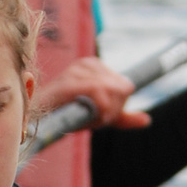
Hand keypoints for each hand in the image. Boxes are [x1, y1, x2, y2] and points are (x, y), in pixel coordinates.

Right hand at [33, 56, 150, 129]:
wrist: (38, 123)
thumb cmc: (68, 116)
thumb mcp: (101, 116)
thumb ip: (123, 117)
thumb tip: (148, 120)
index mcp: (95, 66)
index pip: (126, 87)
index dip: (117, 106)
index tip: (102, 116)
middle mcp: (87, 64)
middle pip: (123, 90)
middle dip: (113, 111)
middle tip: (93, 119)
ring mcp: (77, 71)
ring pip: (113, 93)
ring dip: (103, 114)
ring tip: (86, 118)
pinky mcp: (69, 83)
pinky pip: (99, 95)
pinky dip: (98, 111)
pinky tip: (87, 118)